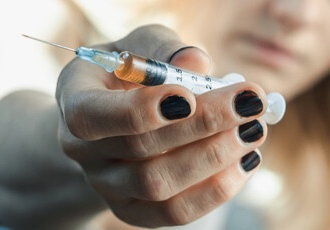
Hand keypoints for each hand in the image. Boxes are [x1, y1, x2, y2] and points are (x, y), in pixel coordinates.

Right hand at [55, 25, 267, 226]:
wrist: (113, 119)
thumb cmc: (130, 74)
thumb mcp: (139, 46)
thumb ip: (164, 49)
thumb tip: (196, 64)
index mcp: (75, 102)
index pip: (92, 116)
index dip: (139, 110)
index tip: (189, 95)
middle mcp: (83, 151)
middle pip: (138, 150)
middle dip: (202, 125)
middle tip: (250, 104)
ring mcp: (107, 186)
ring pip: (159, 186)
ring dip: (214, 158)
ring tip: (254, 130)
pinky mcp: (135, 210)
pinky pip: (175, 213)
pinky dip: (216, 190)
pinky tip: (246, 161)